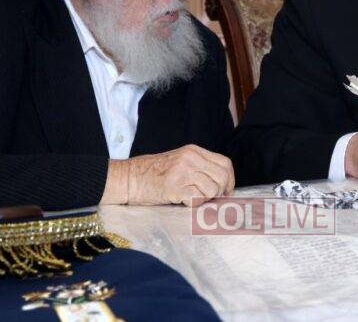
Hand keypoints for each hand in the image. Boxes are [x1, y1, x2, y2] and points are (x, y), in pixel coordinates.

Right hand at [100, 144, 234, 205]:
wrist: (128, 178)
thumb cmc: (152, 174)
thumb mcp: (179, 162)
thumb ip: (199, 168)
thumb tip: (221, 186)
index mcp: (193, 151)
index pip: (225, 164)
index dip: (229, 180)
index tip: (224, 192)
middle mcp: (190, 158)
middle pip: (222, 177)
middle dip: (221, 193)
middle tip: (210, 200)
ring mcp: (182, 171)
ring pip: (213, 189)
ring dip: (206, 199)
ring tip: (192, 199)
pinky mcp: (174, 186)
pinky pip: (198, 199)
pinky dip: (194, 205)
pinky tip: (182, 202)